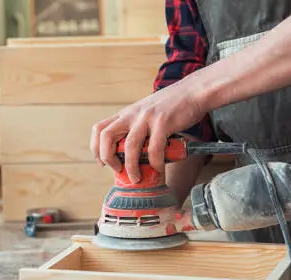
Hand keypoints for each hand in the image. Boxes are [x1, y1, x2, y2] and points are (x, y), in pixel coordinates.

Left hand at [90, 77, 207, 183]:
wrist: (194, 91)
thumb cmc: (172, 106)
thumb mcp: (146, 114)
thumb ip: (137, 129)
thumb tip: (133, 155)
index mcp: (126, 114)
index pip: (99, 129)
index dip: (96, 148)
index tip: (102, 163)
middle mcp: (132, 114)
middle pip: (107, 136)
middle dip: (107, 157)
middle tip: (117, 170)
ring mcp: (146, 117)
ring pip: (129, 146)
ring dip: (130, 166)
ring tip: (136, 177)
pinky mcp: (163, 122)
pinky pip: (154, 148)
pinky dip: (155, 162)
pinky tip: (158, 167)